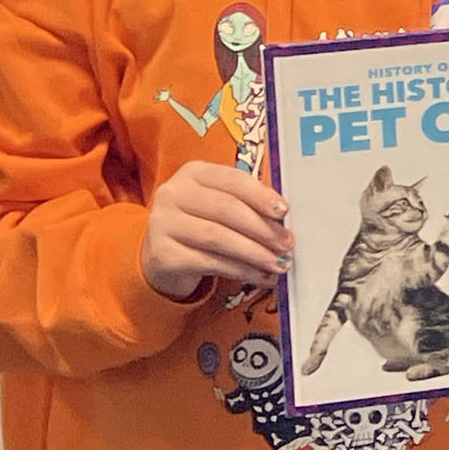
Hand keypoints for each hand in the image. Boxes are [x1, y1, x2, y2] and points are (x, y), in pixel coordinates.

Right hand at [143, 161, 291, 299]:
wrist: (164, 253)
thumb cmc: (203, 223)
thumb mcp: (222, 206)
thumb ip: (248, 205)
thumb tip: (283, 222)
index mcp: (193, 173)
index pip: (232, 180)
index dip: (261, 196)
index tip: (284, 211)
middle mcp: (173, 194)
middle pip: (227, 209)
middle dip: (263, 228)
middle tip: (287, 244)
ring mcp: (163, 224)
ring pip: (218, 237)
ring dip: (255, 252)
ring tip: (278, 263)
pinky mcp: (162, 254)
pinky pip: (209, 262)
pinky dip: (240, 270)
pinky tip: (259, 275)